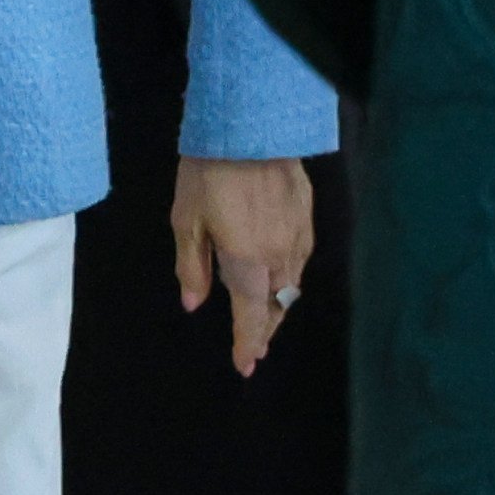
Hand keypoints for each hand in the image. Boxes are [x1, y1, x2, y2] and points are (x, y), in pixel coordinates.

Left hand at [172, 155, 316, 376]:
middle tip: (255, 347)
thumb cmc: (208, 174)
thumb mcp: (186, 221)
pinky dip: (290, 276)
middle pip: (277, 306)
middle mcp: (279, 258)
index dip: (247, 343)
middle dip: (266, 330)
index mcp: (247, 263)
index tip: (245, 365)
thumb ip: (192, 267)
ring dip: (280, 305)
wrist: (249, 129)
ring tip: (268, 318)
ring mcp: (299, 237)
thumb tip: (193, 304)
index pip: (251, 316)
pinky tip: (282, 275)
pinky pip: (301, 259)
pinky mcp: (308, 217)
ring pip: (292, 285)